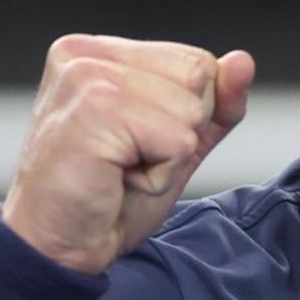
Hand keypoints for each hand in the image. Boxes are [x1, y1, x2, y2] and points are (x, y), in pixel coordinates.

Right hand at [1, 34, 255, 273]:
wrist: (56, 248)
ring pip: (190, 111)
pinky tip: (116, 180)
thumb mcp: (175, 143)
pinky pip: (178, 141)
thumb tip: (243, 62)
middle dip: (179, 133)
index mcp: (98, 51)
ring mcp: (88, 77)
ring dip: (168, 157)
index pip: (197, 62)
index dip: (185, 116)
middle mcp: (86, 54)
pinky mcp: (95, 110)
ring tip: (119, 170)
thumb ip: (215, 103)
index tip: (134, 142)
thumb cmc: (107, 196)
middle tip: (125, 160)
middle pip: (198, 78)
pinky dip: (159, 175)